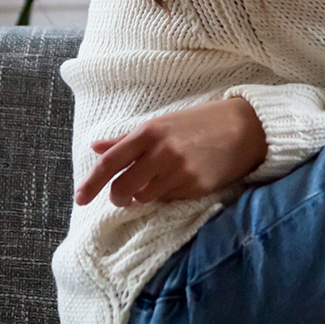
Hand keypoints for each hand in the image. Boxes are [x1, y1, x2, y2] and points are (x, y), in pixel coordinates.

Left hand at [74, 96, 268, 206]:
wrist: (244, 127)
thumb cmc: (199, 123)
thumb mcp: (161, 124)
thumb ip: (127, 139)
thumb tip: (95, 147)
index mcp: (148, 132)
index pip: (110, 163)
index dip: (91, 183)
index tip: (79, 197)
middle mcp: (161, 152)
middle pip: (123, 188)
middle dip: (118, 197)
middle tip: (122, 197)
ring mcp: (179, 171)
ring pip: (145, 197)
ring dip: (145, 195)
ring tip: (160, 181)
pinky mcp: (195, 187)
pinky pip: (169, 200)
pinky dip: (167, 195)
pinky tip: (181, 180)